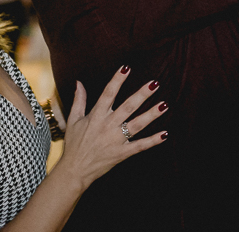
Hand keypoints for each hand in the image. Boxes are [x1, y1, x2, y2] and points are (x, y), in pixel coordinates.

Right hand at [58, 67, 167, 189]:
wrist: (75, 170)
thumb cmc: (74, 144)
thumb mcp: (73, 120)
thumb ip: (79, 100)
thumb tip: (79, 82)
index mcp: (96, 116)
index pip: (108, 94)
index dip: (117, 80)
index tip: (126, 68)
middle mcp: (108, 126)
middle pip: (128, 107)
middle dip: (142, 95)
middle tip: (154, 83)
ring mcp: (116, 140)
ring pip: (137, 125)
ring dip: (151, 115)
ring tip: (164, 105)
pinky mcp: (122, 153)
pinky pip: (139, 146)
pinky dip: (152, 141)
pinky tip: (164, 134)